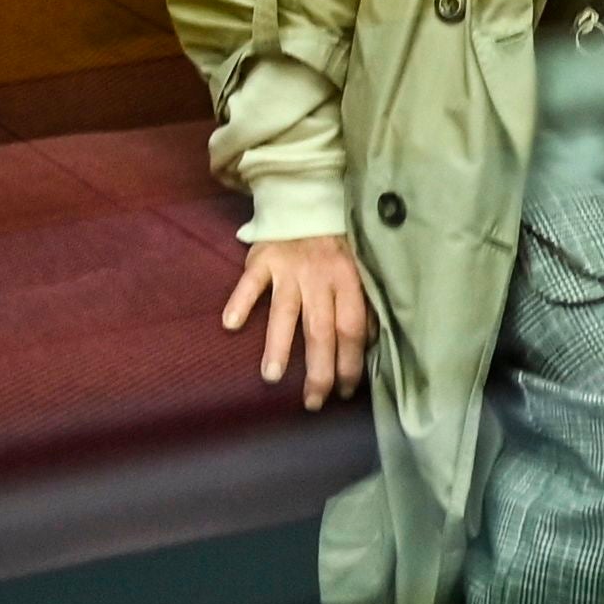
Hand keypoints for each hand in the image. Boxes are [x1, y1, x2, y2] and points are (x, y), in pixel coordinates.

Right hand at [222, 233, 375, 407]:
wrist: (306, 201)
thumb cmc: (334, 246)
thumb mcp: (358, 269)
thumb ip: (363, 304)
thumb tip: (371, 345)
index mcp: (348, 282)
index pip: (352, 329)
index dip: (350, 363)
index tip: (345, 392)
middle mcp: (320, 277)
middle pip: (321, 330)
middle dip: (319, 369)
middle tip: (313, 401)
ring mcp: (290, 269)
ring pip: (285, 311)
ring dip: (279, 345)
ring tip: (271, 377)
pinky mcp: (263, 259)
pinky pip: (250, 282)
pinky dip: (240, 301)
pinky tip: (231, 324)